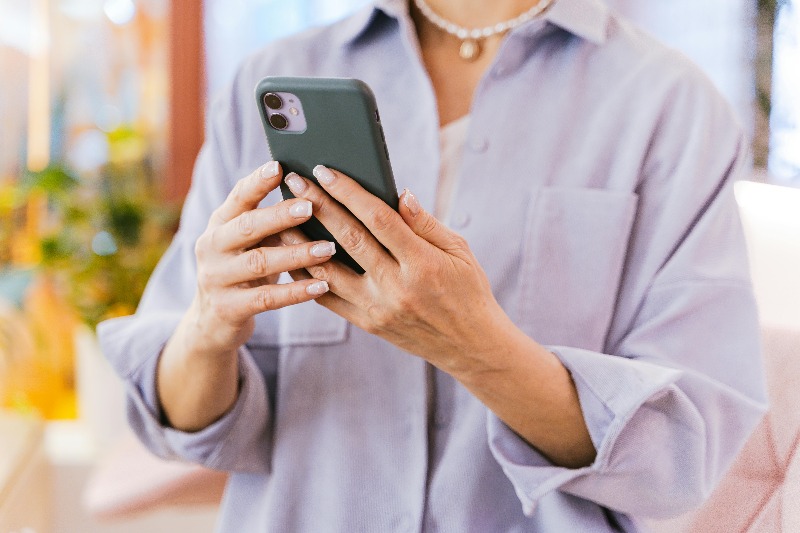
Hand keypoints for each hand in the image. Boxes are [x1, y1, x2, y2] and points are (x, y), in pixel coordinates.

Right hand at [189, 161, 336, 355]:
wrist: (212, 321)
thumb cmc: (244, 271)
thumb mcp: (250, 243)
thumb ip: (272, 222)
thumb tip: (316, 196)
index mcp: (219, 224)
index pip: (238, 197)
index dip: (257, 182)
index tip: (280, 166)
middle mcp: (211, 247)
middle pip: (247, 226)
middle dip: (279, 215)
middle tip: (310, 206)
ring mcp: (216, 278)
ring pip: (259, 262)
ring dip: (297, 254)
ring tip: (328, 248)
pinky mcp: (228, 308)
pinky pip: (266, 298)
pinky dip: (296, 292)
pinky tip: (321, 286)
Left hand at [280, 165, 510, 374]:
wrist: (469, 345)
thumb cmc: (468, 290)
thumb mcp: (459, 251)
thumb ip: (425, 223)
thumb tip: (399, 194)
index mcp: (422, 262)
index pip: (379, 218)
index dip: (348, 192)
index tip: (325, 170)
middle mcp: (397, 286)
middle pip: (349, 238)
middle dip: (318, 205)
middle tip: (294, 181)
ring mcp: (378, 308)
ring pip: (329, 270)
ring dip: (301, 241)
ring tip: (280, 217)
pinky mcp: (368, 324)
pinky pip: (329, 298)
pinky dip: (307, 276)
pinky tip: (292, 256)